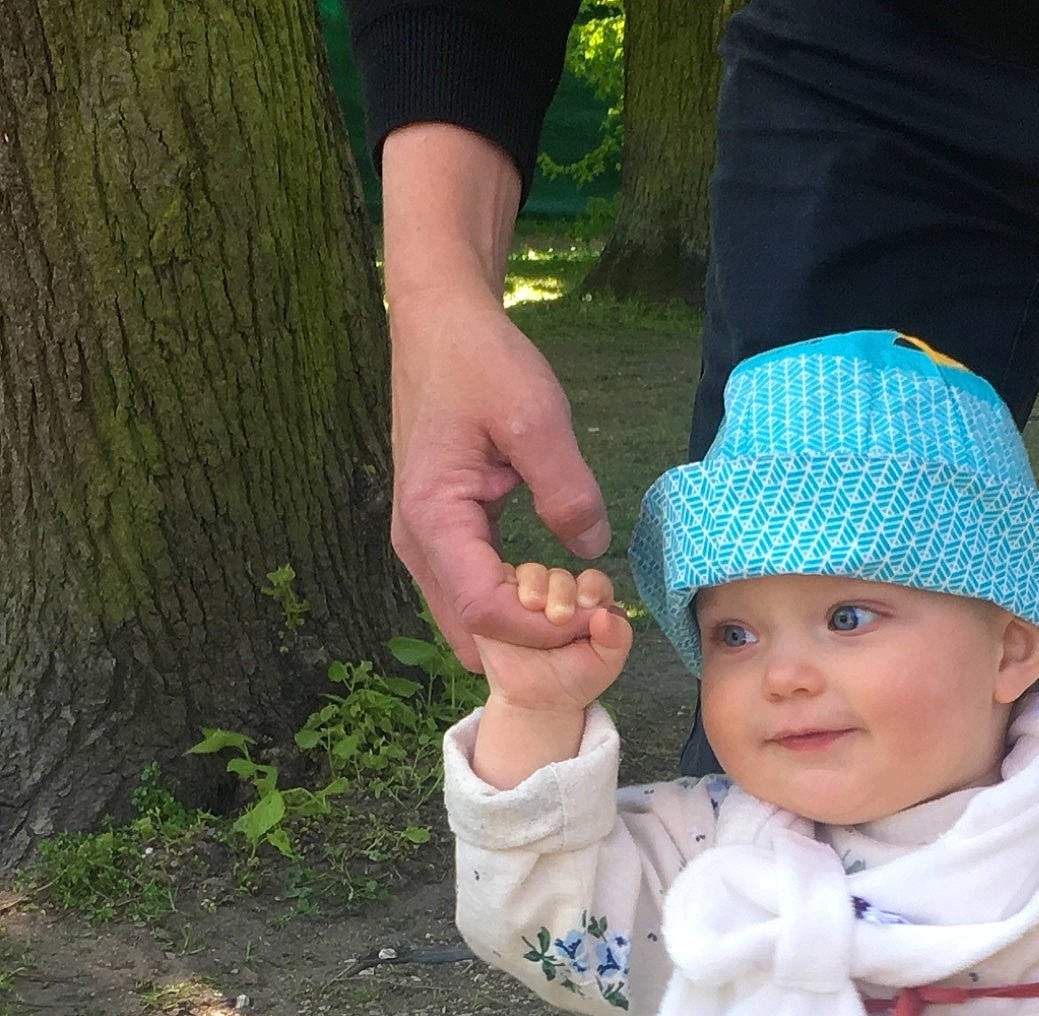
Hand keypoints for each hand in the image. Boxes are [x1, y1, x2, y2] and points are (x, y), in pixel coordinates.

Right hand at [389, 288, 611, 668]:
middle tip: (589, 620)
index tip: (595, 614)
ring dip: (524, 626)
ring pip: (472, 621)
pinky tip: (555, 587)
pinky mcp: (440, 536)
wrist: (440, 323)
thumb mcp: (537, 416)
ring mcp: (424, 543)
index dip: (543, 630)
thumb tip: (592, 550)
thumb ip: (567, 488)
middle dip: (533, 642)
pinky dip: (514, 602)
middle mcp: (416, 543)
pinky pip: (475, 592)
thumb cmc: (481, 361)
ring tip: (578, 604)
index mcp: (432, 519)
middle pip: (473, 632)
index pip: (485, 612)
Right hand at [475, 563, 632, 713]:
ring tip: (534, 606)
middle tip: (559, 617)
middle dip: (562, 590)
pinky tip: (512, 604)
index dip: (592, 587)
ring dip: (535, 584)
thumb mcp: (606, 663)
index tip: (588, 604)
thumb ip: (618, 637)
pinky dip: (507, 585)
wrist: (535, 703)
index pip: (593, 581)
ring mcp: (527, 597)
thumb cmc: (573, 681)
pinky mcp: (499, 601)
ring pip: (531, 572)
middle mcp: (558, 596)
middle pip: (561, 575)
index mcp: (587, 605)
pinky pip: (501, 579)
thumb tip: (606, 613)